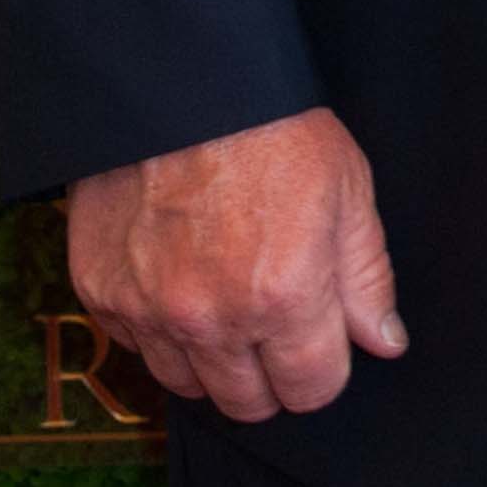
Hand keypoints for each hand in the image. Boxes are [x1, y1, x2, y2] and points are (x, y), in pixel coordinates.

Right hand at [66, 105, 405, 423]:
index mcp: (284, 297)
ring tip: (230, 302)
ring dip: (215, 360)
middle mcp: (212, 318)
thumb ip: (367, 278)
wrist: (181, 83)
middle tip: (279, 326)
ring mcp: (149, 311)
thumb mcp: (349, 190)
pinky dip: (162, 330)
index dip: (325, 369)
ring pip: (189, 386)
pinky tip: (182, 283)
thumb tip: (384, 342)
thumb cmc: (274, 129)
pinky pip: (137, 346)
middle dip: (272, 376)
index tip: (323, 342)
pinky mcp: (102, 294)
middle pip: (248, 403)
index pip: (312, 389)